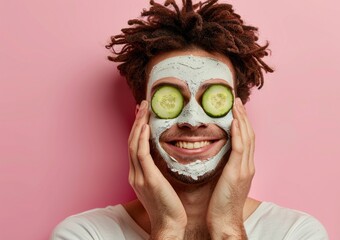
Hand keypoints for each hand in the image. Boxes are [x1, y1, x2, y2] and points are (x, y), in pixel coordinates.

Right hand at [128, 100, 186, 238]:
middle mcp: (135, 173)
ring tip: (144, 108)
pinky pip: (141, 154)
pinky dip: (142, 139)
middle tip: (143, 104)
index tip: (142, 114)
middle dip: (137, 121)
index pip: (135, 146)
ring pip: (134, 144)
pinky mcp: (148, 179)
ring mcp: (139, 176)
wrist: (169, 225)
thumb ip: (160, 169)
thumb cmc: (169, 206)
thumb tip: (167, 155)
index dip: (137, 128)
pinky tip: (146, 126)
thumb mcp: (162, 184)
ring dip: (139, 124)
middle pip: (132, 141)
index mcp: (137, 174)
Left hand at [207, 98, 254, 238]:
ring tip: (235, 105)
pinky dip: (238, 134)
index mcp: (245, 167)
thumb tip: (216, 154)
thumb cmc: (221, 204)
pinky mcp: (237, 173)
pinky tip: (234, 122)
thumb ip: (224, 166)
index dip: (243, 123)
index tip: (236, 110)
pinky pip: (239, 149)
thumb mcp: (224, 181)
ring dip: (241, 119)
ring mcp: (244, 169)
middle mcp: (248, 165)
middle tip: (237, 101)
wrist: (225, 221)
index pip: (246, 139)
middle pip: (249, 135)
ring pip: (246, 138)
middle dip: (243, 116)